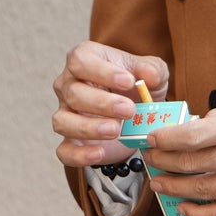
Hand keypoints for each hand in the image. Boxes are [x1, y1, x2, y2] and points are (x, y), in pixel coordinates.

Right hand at [51, 41, 169, 167]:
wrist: (137, 117)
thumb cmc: (137, 87)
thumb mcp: (152, 74)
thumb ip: (152, 70)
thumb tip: (150, 75)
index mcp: (84, 60)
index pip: (81, 61)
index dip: (103, 72)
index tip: (129, 82)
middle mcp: (68, 86)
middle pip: (73, 93)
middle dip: (102, 103)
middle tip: (128, 110)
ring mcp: (66, 114)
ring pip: (63, 121)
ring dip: (88, 128)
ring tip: (115, 131)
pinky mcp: (71, 142)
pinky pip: (65, 151)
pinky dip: (79, 155)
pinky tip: (100, 154)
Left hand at [142, 92, 215, 215]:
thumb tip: (196, 128)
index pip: (194, 136)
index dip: (166, 140)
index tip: (151, 139)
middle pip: (193, 165)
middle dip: (164, 163)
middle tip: (150, 161)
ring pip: (204, 192)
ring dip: (175, 190)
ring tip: (159, 184)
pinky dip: (200, 213)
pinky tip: (185, 208)